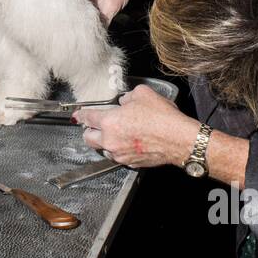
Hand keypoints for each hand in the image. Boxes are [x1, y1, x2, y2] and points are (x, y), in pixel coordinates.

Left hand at [73, 85, 196, 168]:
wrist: (179, 139)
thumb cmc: (162, 117)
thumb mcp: (143, 94)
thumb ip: (128, 97)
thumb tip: (124, 102)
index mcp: (110, 122)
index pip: (87, 118)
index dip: (81, 115)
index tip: (78, 115)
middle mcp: (111, 140)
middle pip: (88, 138)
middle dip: (90, 131)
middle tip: (97, 125)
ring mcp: (120, 154)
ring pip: (103, 149)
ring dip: (105, 142)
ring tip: (117, 134)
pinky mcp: (130, 163)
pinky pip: (118, 157)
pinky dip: (120, 150)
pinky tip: (130, 142)